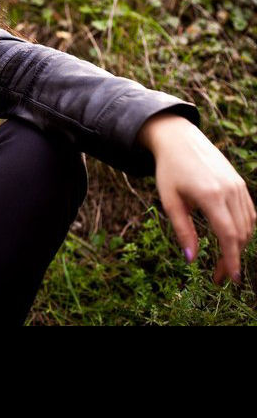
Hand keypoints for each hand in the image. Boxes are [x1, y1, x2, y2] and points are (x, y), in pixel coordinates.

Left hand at [137, 112, 255, 284]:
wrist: (179, 139)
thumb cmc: (169, 170)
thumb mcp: (170, 200)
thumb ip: (182, 230)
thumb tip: (191, 259)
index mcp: (211, 195)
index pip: (228, 236)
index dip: (231, 260)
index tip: (229, 279)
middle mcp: (230, 191)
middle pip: (241, 234)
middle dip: (233, 258)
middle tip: (220, 275)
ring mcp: (238, 186)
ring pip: (248, 225)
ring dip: (240, 246)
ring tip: (225, 260)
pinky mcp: (240, 183)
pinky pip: (249, 213)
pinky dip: (244, 229)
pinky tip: (233, 239)